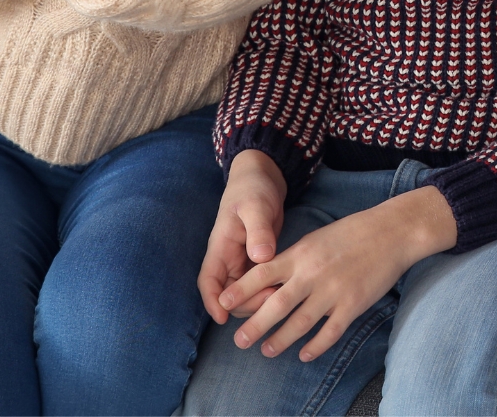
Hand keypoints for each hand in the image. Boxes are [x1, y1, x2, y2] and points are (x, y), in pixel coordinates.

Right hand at [199, 150, 287, 324]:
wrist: (263, 177)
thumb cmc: (253, 188)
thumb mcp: (256, 206)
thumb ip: (258, 231)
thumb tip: (261, 257)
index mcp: (221, 247)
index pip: (208, 282)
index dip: (212, 303)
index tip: (222, 319)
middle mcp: (229, 259)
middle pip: (229, 295)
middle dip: (246, 305)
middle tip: (272, 301)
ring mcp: (244, 261)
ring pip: (246, 293)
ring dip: (260, 300)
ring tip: (282, 295)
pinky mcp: (259, 260)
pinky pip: (260, 283)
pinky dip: (270, 290)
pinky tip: (288, 290)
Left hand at [216, 185, 457, 362]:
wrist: (391, 232)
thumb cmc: (351, 233)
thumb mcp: (316, 239)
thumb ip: (292, 260)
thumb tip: (267, 280)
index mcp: (301, 254)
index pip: (263, 273)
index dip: (242, 290)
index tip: (223, 304)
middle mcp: (313, 273)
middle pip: (277, 304)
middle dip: (255, 325)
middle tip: (239, 341)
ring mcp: (334, 290)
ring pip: (301, 322)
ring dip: (281, 340)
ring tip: (267, 351)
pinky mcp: (353, 304)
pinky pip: (330, 331)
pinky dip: (315, 346)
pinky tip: (304, 354)